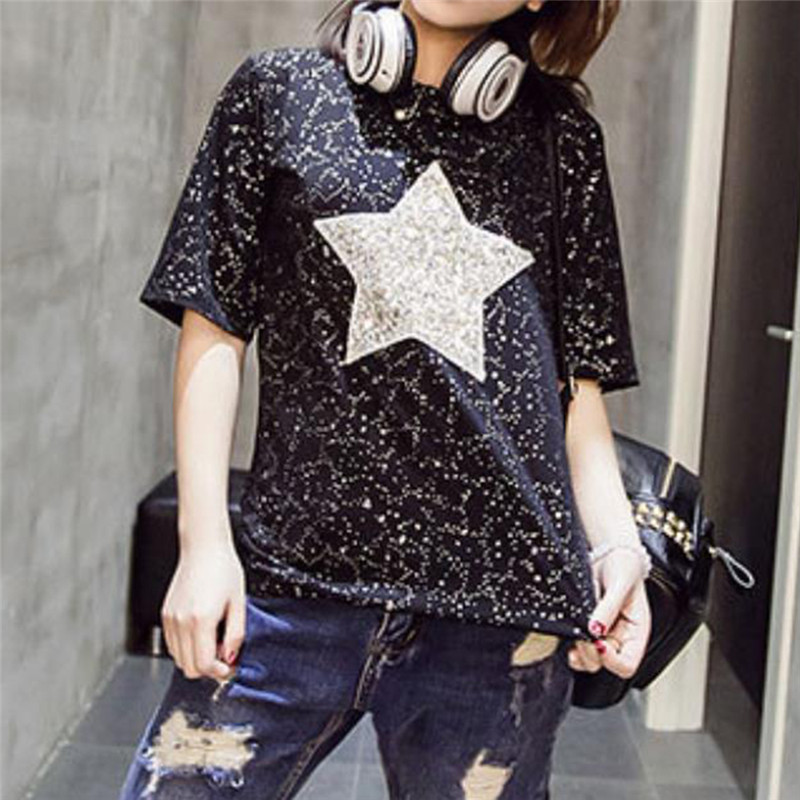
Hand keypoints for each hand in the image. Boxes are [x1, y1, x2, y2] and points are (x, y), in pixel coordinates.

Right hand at [161, 538, 246, 680]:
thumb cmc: (223, 569)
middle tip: (225, 657)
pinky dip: (186, 648)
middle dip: (208, 669)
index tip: (231, 667)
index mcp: (201, 620)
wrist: (204, 548)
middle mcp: (181, 622)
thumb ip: (236, 634)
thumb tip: (232, 657)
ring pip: (179, 659)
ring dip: (196, 659)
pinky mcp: (166, 615)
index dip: (220, 672)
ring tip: (214, 643)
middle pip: (189, 667)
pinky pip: (172, 645)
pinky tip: (201, 635)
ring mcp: (171, 619)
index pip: (204, 664)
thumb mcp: (239, 603)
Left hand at [568, 547, 651, 678]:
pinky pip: (579, 648)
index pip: (627, 664)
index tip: (598, 642)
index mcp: (636, 632)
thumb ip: (609, 607)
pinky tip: (569, 636)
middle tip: (582, 634)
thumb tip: (595, 630)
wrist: (609, 552)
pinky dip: (571, 647)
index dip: (611, 659)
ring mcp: (603, 634)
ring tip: (575, 636)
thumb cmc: (623, 565)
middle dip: (591, 653)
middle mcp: (620, 637)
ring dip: (580, 653)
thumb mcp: (621, 582)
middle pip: (606, 665)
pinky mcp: (587, 627)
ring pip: (591, 661)